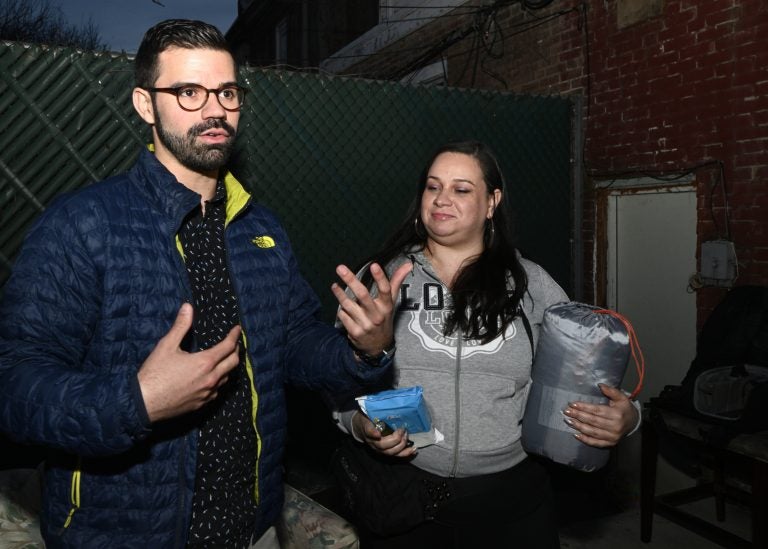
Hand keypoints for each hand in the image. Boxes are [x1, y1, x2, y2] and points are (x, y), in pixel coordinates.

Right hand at [137, 303, 241, 421]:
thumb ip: (180, 326)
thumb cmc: (154, 374)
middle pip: (233, 363)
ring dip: (229, 367)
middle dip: (236, 350)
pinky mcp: (202, 404)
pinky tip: (213, 378)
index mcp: (205, 363)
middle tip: (235, 343)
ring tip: (226, 359)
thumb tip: (188, 308)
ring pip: (227, 378)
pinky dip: (219, 381)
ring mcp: (207, 393)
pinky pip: (217, 391)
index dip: (234, 336)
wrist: (144, 403)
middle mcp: (211, 379)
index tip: (237, 329)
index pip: (228, 346)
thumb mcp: (166, 346)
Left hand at [331, 261, 412, 355]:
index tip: (374, 265)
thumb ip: (396, 282)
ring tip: (335, 286)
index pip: (385, 290)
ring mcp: (365, 324)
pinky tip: (343, 308)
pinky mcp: (355, 332)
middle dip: (350, 280)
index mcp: (387, 306)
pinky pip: (343, 315)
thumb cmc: (383, 318)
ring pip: (348, 305)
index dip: (380, 277)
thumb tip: (408, 264)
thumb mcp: (391, 302)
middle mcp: (377, 315)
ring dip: (340, 294)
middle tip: (340, 268)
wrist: (377, 346)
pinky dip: (342, 310)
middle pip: (362, 295)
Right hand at [352, 412, 415, 457]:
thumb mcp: (368, 413)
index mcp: (367, 431)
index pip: (369, 432)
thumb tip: (387, 404)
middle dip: (395, 439)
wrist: (361, 428)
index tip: (378, 433)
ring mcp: (380, 449)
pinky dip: (406, 453)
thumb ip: (373, 411)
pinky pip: (397, 455)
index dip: (373, 433)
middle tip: (402, 429)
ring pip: (390, 452)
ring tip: (406, 436)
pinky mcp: (387, 451)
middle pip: (383, 445)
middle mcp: (373, 442)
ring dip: (401, 445)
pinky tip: (414, 449)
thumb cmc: (368, 418)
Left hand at [563, 384, 638, 447]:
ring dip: (579, 427)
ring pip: (593, 432)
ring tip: (569, 421)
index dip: (584, 407)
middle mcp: (615, 426)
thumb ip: (611, 391)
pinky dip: (585, 440)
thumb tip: (600, 385)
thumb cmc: (624, 408)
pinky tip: (576, 434)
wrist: (633, 422)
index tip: (572, 404)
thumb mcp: (621, 397)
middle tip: (566, 412)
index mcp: (617, 414)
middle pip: (593, 421)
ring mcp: (613, 437)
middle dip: (578, 416)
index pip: (597, 410)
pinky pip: (596, 443)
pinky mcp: (610, 443)